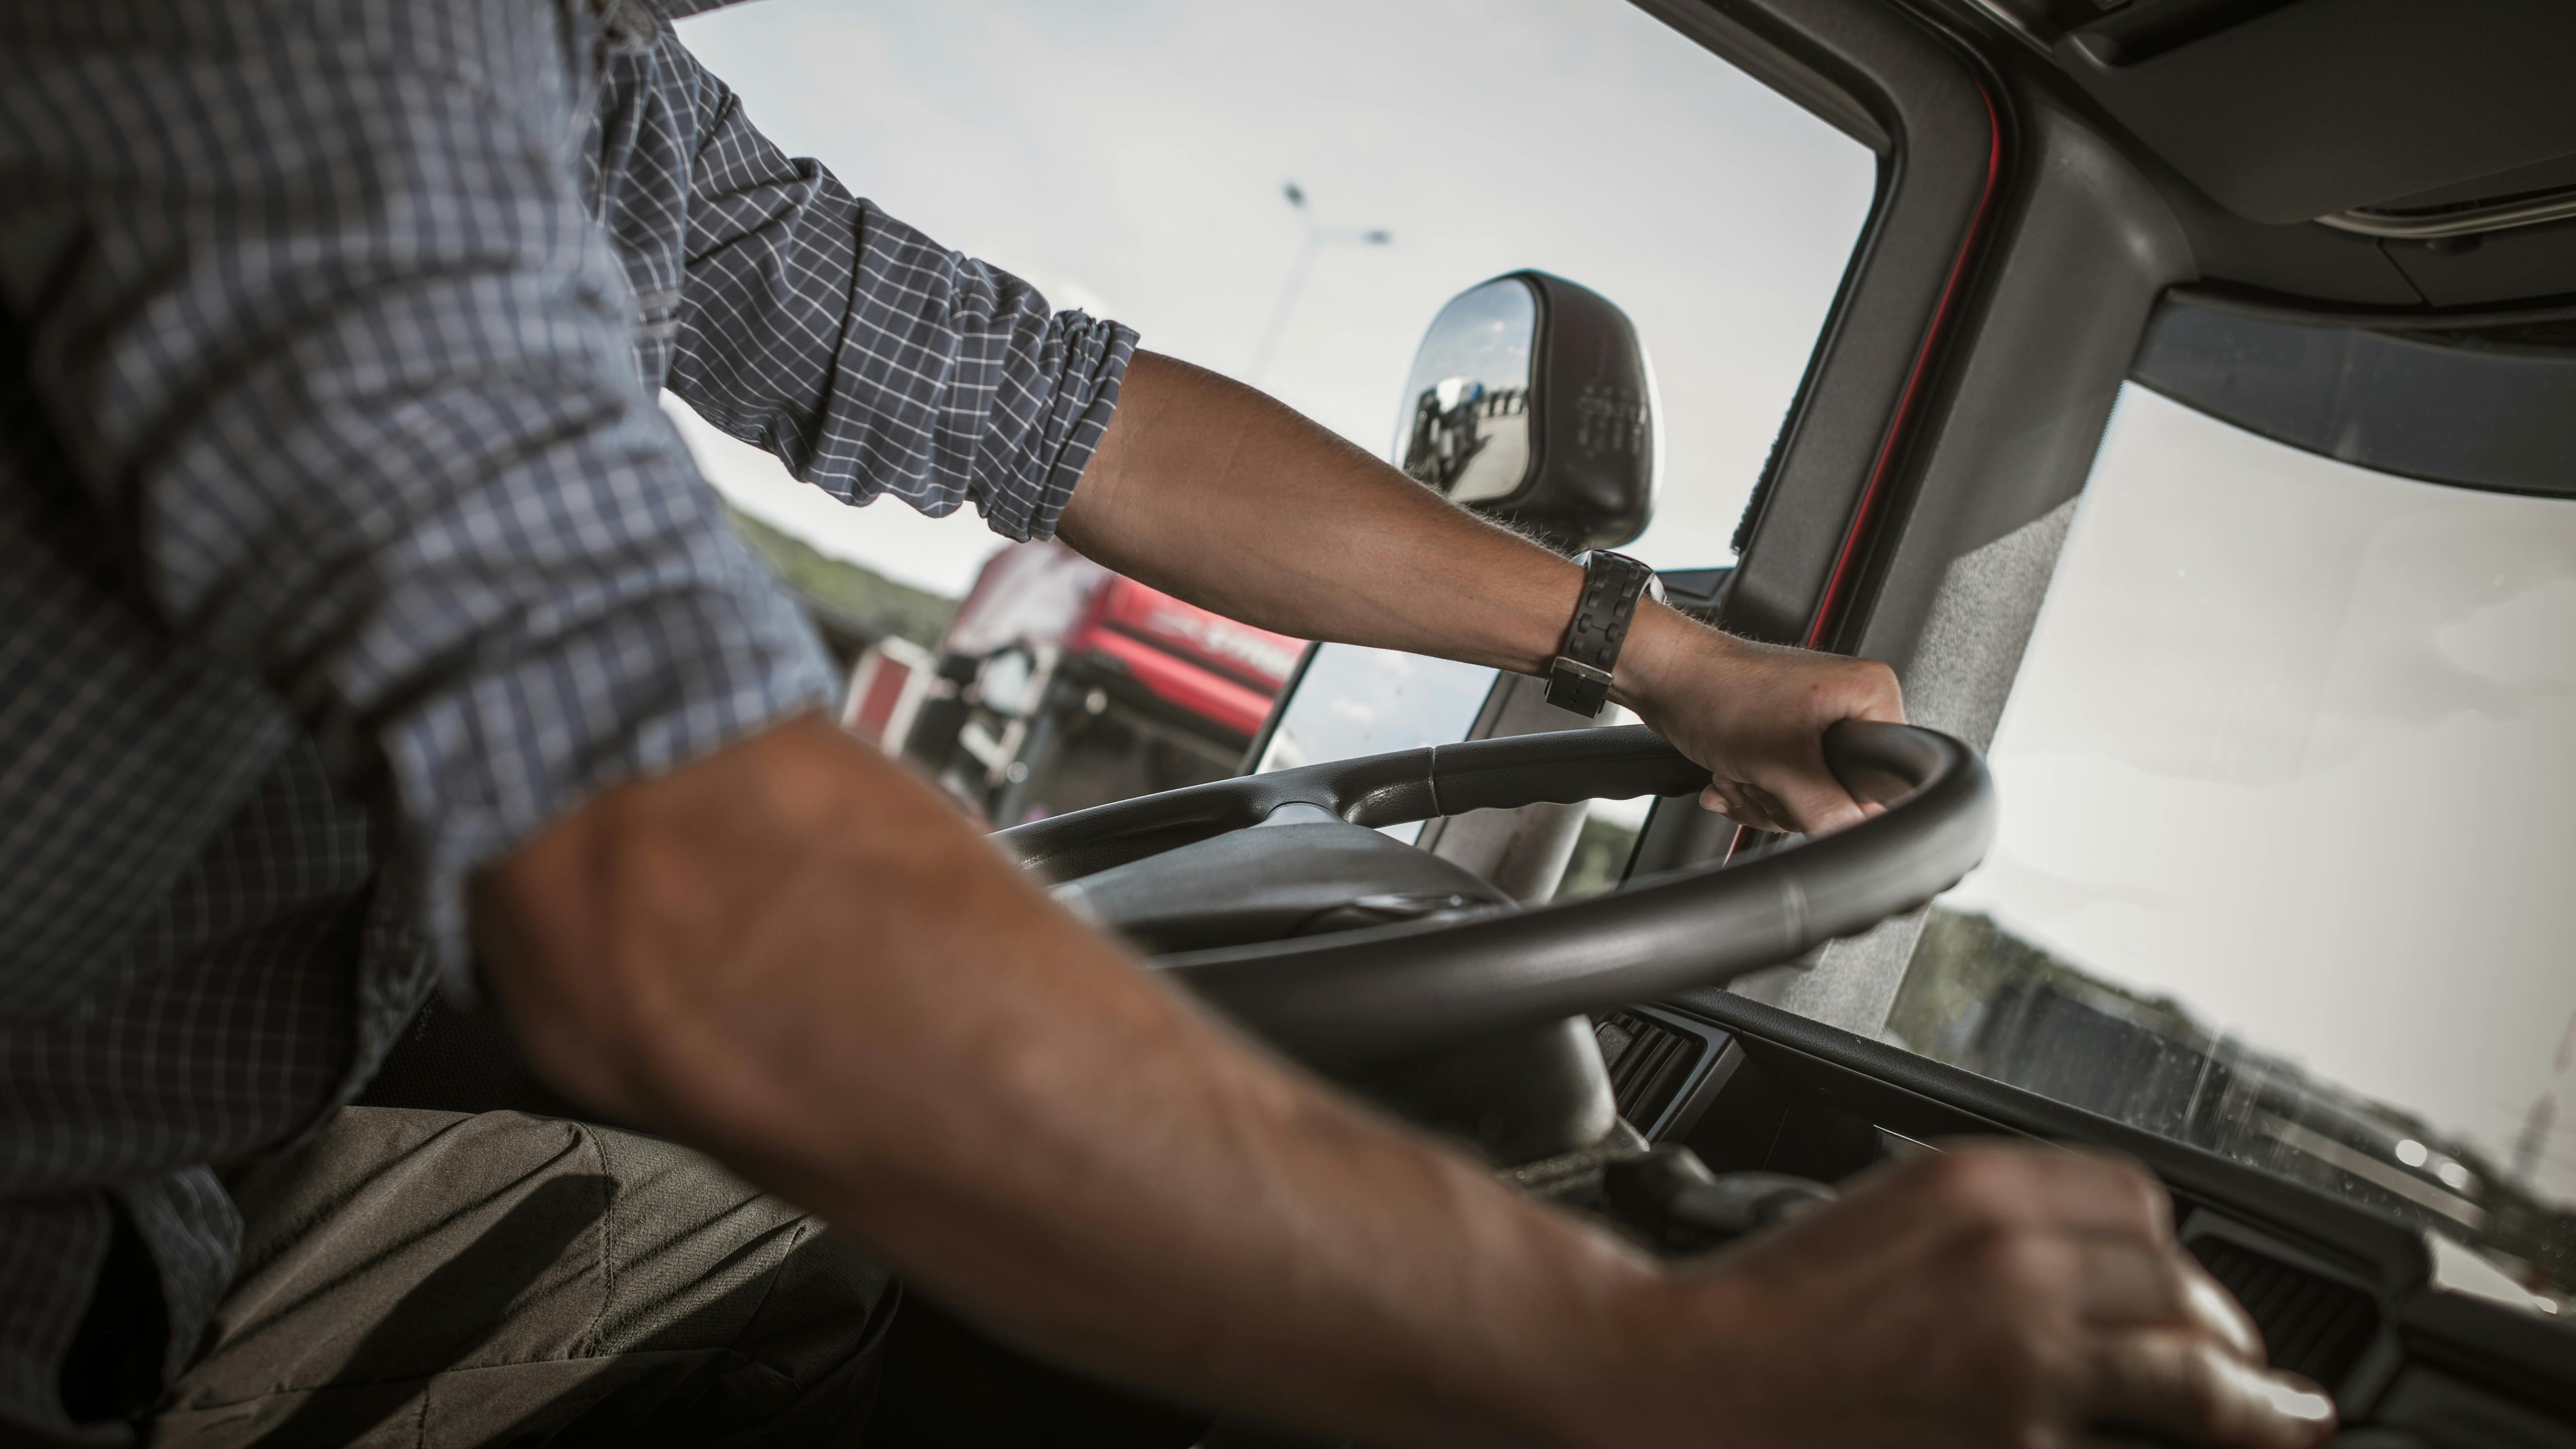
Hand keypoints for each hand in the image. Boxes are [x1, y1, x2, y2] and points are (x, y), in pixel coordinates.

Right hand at [1594, 1145, 2337, 1448]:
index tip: (2188, 1291)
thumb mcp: (1880, 1216)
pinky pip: (2137, 1446)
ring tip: (2287, 1422)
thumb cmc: (1760, 1313)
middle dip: (2231, 1337)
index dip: (2178, 1256)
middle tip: (2256, 1373)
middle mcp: (2017, 1260)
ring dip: (2257, 1408)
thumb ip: (1980, 1227)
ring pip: (2197, 1379)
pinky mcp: (2019, 1444)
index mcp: (1976, 1184)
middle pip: (2183, 1289)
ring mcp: (2025, 1361)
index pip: (2140, 1203)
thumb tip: (2076, 1266)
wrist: (1683, 1383)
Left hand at [1617, 606, 1906, 834]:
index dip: (1841, 798)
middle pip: (1841, 795)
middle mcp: (1849, 704)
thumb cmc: (1717, 690)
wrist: (1663, 676)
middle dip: (1786, 798)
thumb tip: (1857, 839)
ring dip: (1761, 795)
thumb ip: (1828, 810)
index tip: (1804, 791)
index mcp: (1870, 695)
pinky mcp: (1784, 735)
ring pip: (1806, 798)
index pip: (1883, 779)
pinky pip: (1781, 787)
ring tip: (1738, 768)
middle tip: (1759, 774)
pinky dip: (1749, 787)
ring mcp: (1815, 721)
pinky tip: (1729, 771)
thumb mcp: (1781, 763)